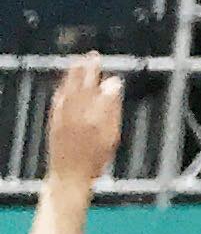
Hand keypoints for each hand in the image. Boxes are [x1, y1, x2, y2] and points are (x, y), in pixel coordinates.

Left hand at [44, 54, 119, 189]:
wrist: (69, 177)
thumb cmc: (94, 160)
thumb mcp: (111, 135)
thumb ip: (113, 107)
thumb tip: (113, 83)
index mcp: (92, 113)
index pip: (96, 86)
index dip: (97, 72)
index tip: (101, 61)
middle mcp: (74, 111)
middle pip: (80, 84)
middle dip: (85, 69)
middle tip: (90, 56)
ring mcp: (61, 117)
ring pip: (66, 90)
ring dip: (71, 75)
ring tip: (76, 64)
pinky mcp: (53, 123)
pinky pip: (57, 101)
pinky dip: (61, 90)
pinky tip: (63, 87)